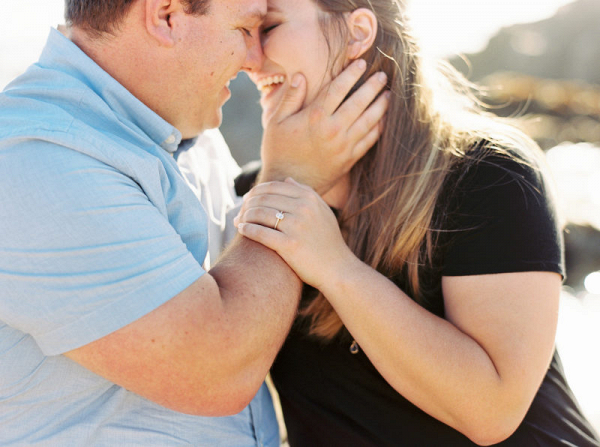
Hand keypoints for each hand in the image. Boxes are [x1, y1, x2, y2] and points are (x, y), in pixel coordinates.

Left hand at [234, 178, 356, 289]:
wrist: (338, 270)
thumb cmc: (328, 242)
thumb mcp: (322, 212)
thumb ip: (306, 193)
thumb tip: (287, 180)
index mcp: (310, 198)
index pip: (273, 187)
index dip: (256, 191)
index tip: (247, 199)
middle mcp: (304, 208)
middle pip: (264, 199)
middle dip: (247, 204)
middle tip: (239, 212)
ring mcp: (297, 226)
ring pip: (259, 213)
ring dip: (244, 216)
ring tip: (238, 222)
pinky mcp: (290, 245)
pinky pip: (261, 233)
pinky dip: (247, 229)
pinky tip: (241, 230)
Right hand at [259, 60, 389, 194]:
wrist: (288, 184)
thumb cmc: (279, 152)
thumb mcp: (276, 122)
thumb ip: (290, 98)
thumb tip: (301, 75)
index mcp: (315, 117)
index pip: (339, 88)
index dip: (352, 74)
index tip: (362, 63)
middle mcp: (333, 129)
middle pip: (360, 101)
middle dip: (373, 86)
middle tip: (383, 75)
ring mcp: (344, 145)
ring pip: (370, 120)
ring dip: (381, 105)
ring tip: (389, 94)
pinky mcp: (350, 158)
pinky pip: (370, 139)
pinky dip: (380, 127)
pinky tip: (384, 118)